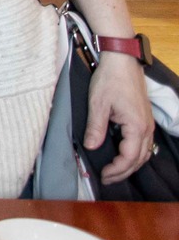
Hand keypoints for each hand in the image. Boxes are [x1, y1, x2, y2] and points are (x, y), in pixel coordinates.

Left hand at [86, 53, 155, 184]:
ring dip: (130, 165)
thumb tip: (91, 147)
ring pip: (144, 153)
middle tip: (106, 179)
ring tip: (113, 171)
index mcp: (136, 127)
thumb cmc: (109, 80)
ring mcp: (148, 124)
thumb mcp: (97, 104)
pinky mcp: (144, 119)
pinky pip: (143, 144)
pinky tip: (122, 155)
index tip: (102, 175)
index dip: (116, 170)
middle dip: (123, 172)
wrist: (122, 61)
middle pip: (139, 159)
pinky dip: (134, 154)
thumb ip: (95, 128)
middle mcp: (147, 128)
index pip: (129, 158)